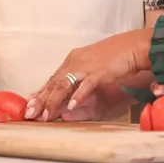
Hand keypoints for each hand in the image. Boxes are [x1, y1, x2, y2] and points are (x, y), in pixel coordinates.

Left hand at [25, 28, 151, 120]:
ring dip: (53, 101)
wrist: (134, 46)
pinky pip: (85, 85)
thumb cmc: (116, 56)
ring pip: (64, 85)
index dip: (41, 92)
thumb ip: (80, 78)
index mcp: (74, 60)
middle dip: (40, 100)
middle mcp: (76, 61)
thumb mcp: (93, 66)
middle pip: (54, 82)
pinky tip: (70, 106)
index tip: (29, 103)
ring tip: (45, 115)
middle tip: (29, 114)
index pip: (53, 78)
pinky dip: (77, 96)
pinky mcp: (99, 71)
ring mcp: (87, 66)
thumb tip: (70, 93)